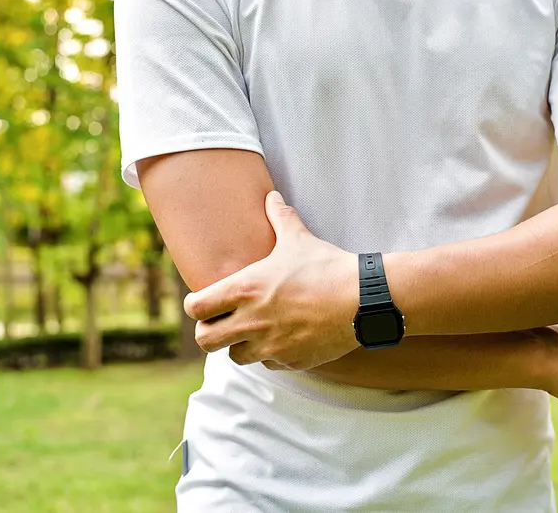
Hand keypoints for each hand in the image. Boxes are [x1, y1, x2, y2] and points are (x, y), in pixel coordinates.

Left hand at [184, 191, 359, 369]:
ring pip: (236, 356)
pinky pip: (269, 363)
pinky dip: (271, 354)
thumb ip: (279, 217)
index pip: (196, 307)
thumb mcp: (298, 238)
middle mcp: (250, 321)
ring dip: (241, 344)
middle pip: (205, 340)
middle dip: (210, 331)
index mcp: (244, 290)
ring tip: (255, 329)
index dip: (196, 305)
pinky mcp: (290, 361)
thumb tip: (272, 195)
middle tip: (223, 321)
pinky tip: (284, 337)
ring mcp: (270, 345)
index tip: (206, 301)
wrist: (362, 300)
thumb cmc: (325, 266)